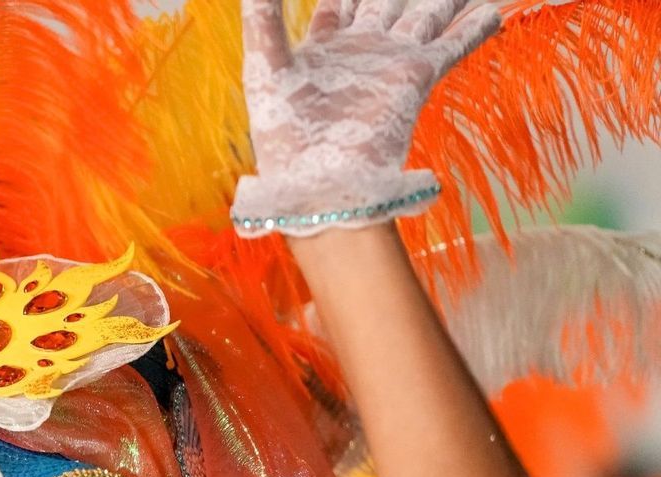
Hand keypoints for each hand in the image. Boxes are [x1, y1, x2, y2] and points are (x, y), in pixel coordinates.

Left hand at [232, 0, 500, 236]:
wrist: (317, 181)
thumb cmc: (284, 132)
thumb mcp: (265, 66)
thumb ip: (262, 20)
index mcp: (323, 49)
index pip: (337, 6)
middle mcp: (360, 51)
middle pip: (387, 5)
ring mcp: (391, 62)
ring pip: (424, 17)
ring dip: (443, 2)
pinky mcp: (416, 76)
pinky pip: (452, 44)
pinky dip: (473, 29)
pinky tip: (491, 11)